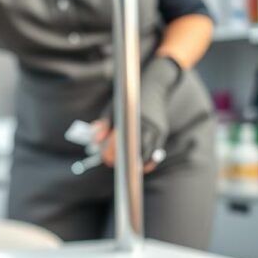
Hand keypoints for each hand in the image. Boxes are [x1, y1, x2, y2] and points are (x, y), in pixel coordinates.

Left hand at [93, 56, 179, 172]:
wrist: (154, 89)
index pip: (119, 140)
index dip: (111, 151)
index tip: (104, 157)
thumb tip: (95, 141)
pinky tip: (141, 167)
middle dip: (120, 159)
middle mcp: (144, 124)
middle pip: (133, 149)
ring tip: (126, 168)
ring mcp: (155, 129)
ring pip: (147, 153)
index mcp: (130, 117)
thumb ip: (104, 124)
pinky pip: (156, 152)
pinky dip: (149, 161)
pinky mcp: (161, 133)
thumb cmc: (129, 100)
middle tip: (110, 162)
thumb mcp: (113, 107)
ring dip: (135, 164)